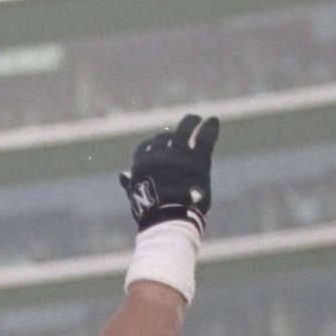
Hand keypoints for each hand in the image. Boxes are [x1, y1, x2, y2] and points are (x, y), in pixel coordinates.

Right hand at [119, 112, 220, 232]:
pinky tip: (212, 120)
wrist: (169, 217)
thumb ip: (131, 184)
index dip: (155, 144)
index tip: (161, 144)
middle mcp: (160, 153)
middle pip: (166, 137)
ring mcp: (180, 154)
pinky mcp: (198, 158)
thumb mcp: (136, 197)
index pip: (148, 145)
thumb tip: (122, 175)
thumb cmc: (151, 212)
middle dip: (172, 135)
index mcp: (143, 162)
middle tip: (178, 132)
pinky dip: (209, 127)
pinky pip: (205, 137)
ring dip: (190, 122)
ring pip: (185, 130)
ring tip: (194, 118)